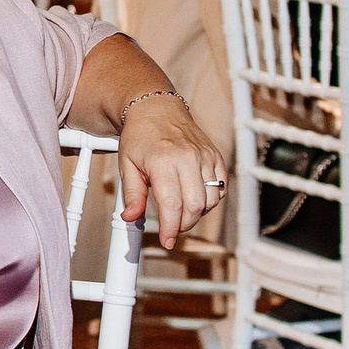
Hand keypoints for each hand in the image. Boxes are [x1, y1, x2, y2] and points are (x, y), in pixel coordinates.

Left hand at [116, 94, 223, 251]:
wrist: (156, 108)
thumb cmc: (139, 137)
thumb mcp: (127, 165)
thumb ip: (132, 195)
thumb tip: (130, 218)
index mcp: (163, 161)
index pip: (172, 205)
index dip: (170, 228)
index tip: (167, 240)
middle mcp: (188, 158)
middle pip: (195, 207)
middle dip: (184, 225)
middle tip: (172, 227)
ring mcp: (205, 156)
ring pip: (211, 199)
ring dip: (198, 214)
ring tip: (180, 211)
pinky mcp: (215, 156)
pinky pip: (221, 187)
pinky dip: (211, 199)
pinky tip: (195, 198)